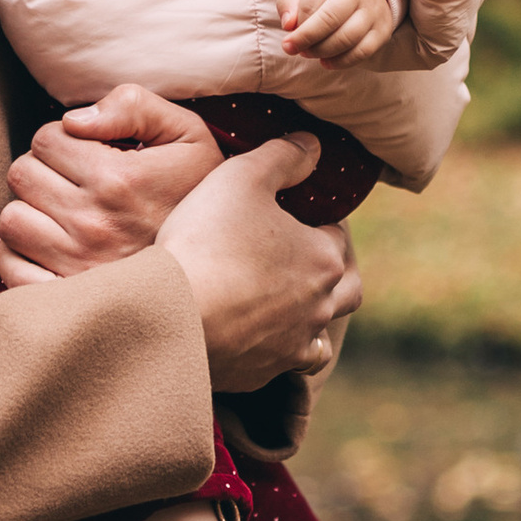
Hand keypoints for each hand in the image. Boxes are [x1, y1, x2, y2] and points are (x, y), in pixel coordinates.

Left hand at [0, 87, 220, 284]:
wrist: (222, 269)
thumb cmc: (198, 194)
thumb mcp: (187, 134)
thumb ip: (134, 106)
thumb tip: (72, 121)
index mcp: (118, 179)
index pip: (45, 138)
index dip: (64, 139)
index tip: (88, 155)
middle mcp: (94, 224)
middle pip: (22, 175)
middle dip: (44, 170)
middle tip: (74, 183)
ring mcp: (78, 265)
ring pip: (12, 220)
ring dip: (31, 211)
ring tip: (63, 214)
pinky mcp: (67, 297)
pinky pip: (10, 267)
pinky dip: (18, 254)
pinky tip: (48, 245)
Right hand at [153, 140, 363, 392]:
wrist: (172, 315)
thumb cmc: (207, 241)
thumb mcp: (242, 177)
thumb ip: (281, 157)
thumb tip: (313, 145)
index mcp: (324, 260)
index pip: (338, 235)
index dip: (317, 220)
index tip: (295, 214)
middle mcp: (319, 308)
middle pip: (347, 290)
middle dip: (333, 274)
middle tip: (304, 259)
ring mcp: (292, 346)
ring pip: (319, 337)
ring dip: (310, 320)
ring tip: (285, 307)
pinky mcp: (261, 375)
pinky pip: (282, 366)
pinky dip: (275, 351)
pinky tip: (253, 339)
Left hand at [281, 0, 404, 63]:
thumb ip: (288, 0)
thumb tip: (289, 26)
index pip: (310, 5)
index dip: (296, 27)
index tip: (287, 40)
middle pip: (330, 20)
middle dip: (307, 40)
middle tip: (292, 49)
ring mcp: (373, 11)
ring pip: (347, 39)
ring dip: (322, 52)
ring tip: (308, 53)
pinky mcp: (382, 29)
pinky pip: (363, 52)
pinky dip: (342, 62)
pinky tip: (326, 61)